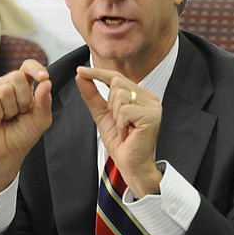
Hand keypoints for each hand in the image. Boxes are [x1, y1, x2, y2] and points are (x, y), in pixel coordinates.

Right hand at [0, 59, 51, 197]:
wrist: (7, 153)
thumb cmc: (23, 135)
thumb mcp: (40, 120)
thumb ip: (45, 101)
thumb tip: (46, 82)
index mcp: (22, 86)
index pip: (27, 66)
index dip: (35, 68)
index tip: (43, 78)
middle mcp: (4, 84)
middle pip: (17, 77)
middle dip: (23, 100)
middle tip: (19, 114)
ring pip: (4, 90)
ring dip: (9, 111)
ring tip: (6, 119)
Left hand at [75, 66, 162, 197]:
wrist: (131, 164)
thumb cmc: (121, 143)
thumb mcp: (102, 115)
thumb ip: (92, 95)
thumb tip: (81, 76)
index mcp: (140, 95)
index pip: (117, 77)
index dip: (98, 73)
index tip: (80, 70)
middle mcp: (149, 97)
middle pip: (117, 83)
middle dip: (110, 103)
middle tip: (119, 123)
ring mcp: (153, 105)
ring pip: (120, 95)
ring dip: (115, 115)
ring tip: (124, 129)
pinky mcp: (152, 115)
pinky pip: (124, 110)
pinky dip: (120, 124)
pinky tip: (128, 133)